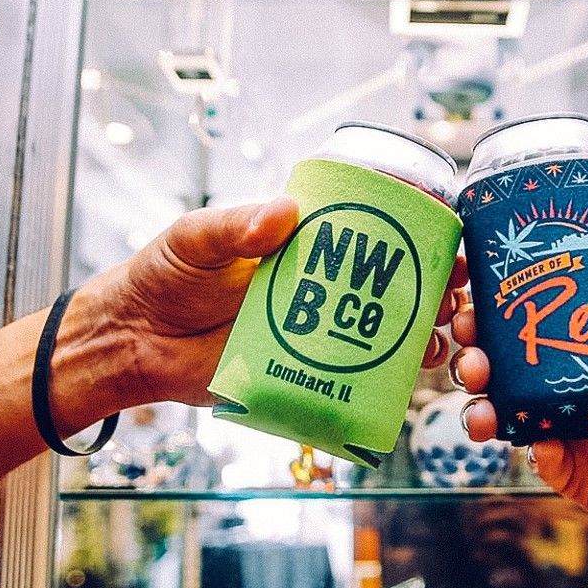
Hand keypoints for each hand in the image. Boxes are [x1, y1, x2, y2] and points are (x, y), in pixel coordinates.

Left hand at [91, 198, 464, 407]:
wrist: (134, 344)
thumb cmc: (163, 277)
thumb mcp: (195, 239)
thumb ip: (235, 227)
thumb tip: (283, 214)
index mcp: (301, 242)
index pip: (367, 226)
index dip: (409, 225)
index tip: (441, 224)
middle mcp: (319, 283)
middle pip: (390, 280)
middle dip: (431, 282)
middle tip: (454, 286)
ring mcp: (316, 328)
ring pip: (383, 327)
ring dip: (420, 329)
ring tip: (438, 332)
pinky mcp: (305, 370)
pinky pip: (355, 373)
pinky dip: (388, 373)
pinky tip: (410, 370)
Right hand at [451, 246, 587, 534]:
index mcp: (580, 352)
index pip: (524, 327)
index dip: (489, 314)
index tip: (472, 298)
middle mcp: (562, 391)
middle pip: (501, 373)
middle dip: (473, 362)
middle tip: (471, 357)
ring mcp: (563, 432)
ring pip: (507, 419)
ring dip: (482, 412)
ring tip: (481, 410)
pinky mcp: (574, 474)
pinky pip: (544, 462)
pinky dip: (538, 453)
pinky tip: (542, 445)